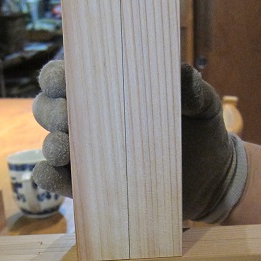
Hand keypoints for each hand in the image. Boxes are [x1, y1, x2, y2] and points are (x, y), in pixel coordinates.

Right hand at [32, 60, 246, 221]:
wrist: (212, 179)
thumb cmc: (201, 131)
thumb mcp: (202, 104)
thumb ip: (191, 88)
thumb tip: (181, 72)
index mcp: (107, 91)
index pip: (66, 76)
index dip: (56, 76)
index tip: (64, 79)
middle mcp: (88, 121)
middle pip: (48, 109)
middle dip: (51, 111)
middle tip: (68, 117)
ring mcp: (87, 157)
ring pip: (50, 145)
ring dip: (51, 145)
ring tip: (65, 148)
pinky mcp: (91, 188)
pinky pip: (59, 182)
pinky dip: (50, 177)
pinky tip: (55, 173)